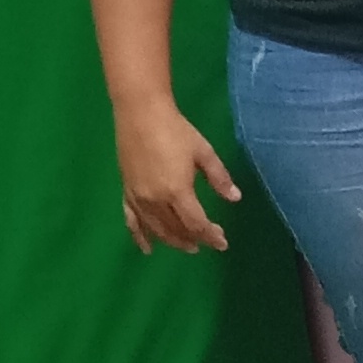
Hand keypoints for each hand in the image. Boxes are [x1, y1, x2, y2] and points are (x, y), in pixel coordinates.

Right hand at [116, 97, 241, 256]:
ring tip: (187, 246)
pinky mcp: (127, 192)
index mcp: (177, 191)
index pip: (196, 223)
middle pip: (177, 230)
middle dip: (194, 239)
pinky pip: (133, 221)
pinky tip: (148, 249)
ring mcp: (139, 198)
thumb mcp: (203, 152)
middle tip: (207, 243)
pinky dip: (140, 237)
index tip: (222, 242)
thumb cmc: (175, 130)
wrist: (140, 113)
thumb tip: (235, 198)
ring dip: (172, 241)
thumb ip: (219, 177)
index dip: (210, 236)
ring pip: (156, 229)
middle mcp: (156, 200)